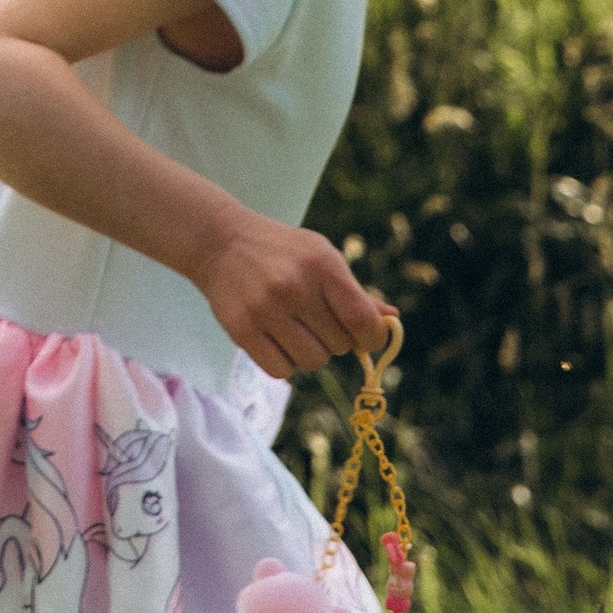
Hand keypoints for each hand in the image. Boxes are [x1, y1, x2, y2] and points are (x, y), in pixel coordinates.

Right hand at [199, 211, 398, 381]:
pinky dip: (284, 362)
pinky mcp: (241, 328)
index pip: (362, 321)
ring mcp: (265, 308)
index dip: (371, 337)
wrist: (220, 242)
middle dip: (334, 339)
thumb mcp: (322, 257)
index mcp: (322, 265)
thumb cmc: (283, 253)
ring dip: (309, 353)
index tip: (365, 337)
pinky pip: (281, 370)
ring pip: (312, 362)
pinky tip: (275, 338)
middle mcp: (294, 286)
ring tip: (294, 328)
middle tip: (315, 320)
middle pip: (339, 347)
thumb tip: (391, 321)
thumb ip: (356, 293)